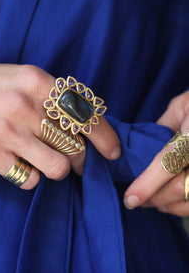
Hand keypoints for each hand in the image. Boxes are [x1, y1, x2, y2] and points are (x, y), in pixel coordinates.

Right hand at [0, 61, 120, 188]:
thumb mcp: (20, 77)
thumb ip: (51, 97)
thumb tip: (82, 123)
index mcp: (35, 81)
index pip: (85, 114)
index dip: (106, 137)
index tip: (112, 152)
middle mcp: (24, 107)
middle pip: (75, 146)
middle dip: (83, 159)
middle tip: (79, 160)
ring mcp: (7, 134)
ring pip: (58, 168)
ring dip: (59, 168)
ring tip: (48, 162)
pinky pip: (30, 179)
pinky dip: (32, 175)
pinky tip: (21, 164)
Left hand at [124, 91, 188, 215]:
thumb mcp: (181, 106)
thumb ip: (163, 127)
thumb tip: (144, 145)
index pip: (168, 163)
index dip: (147, 184)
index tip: (130, 199)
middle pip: (181, 187)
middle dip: (155, 198)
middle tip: (136, 199)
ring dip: (169, 205)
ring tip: (153, 201)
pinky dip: (185, 206)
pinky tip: (174, 201)